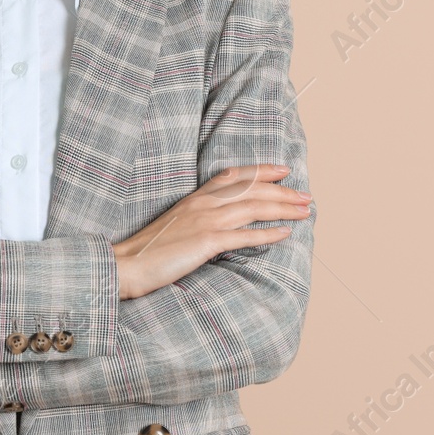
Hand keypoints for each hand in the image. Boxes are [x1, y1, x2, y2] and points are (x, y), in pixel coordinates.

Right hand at [111, 163, 310, 299]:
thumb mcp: (175, 226)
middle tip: (306, 196)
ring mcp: (204, 222)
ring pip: (252, 208)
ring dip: (282, 208)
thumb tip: (221, 224)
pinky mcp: (205, 242)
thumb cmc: (149, 251)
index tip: (283, 170)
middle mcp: (202, 204)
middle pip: (250, 189)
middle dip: (282, 191)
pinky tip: (284, 234)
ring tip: (304, 211)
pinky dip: (267, 234)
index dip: (261, 171)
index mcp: (194, 199)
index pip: (233, 176)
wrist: (126, 264)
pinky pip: (243, 236)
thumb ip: (197, 219)